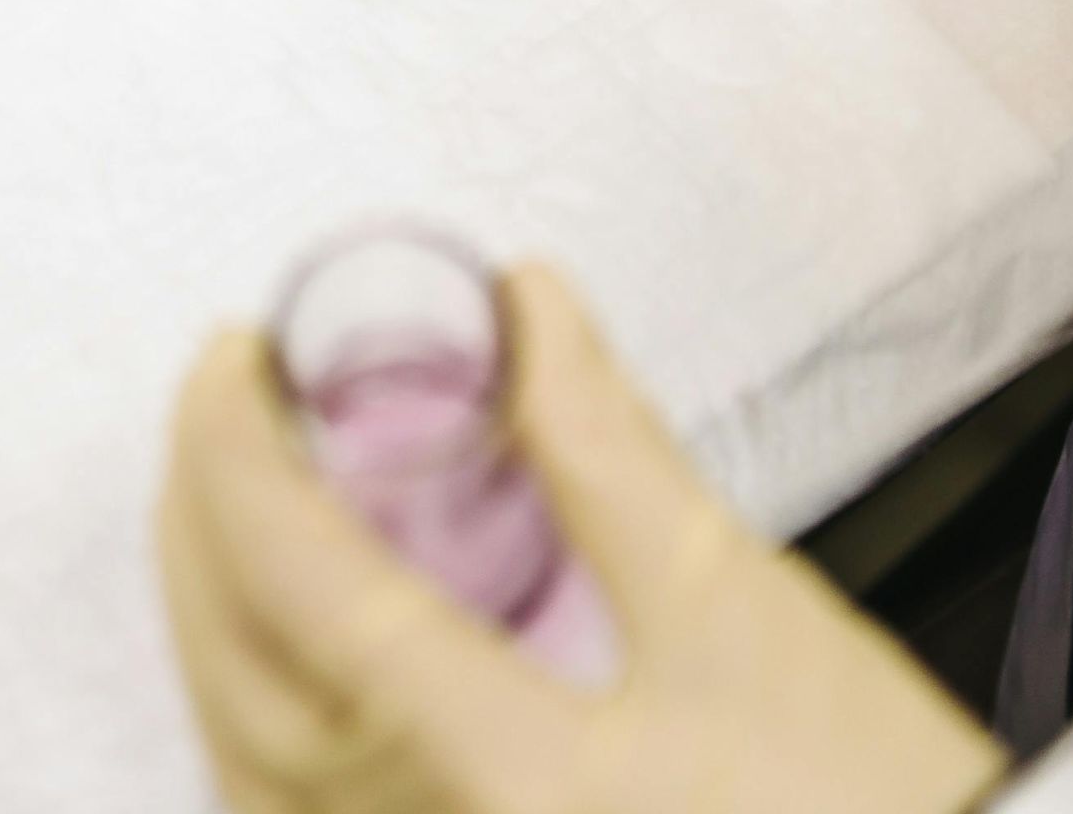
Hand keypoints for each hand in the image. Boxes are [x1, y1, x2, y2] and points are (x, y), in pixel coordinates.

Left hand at [161, 265, 1010, 813]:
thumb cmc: (872, 812)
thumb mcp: (738, 602)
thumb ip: (604, 447)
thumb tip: (524, 310)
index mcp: (513, 784)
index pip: (310, 594)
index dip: (240, 457)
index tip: (230, 356)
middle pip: (245, 696)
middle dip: (200, 533)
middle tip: (222, 406)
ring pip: (255, 776)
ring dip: (221, 629)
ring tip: (239, 505)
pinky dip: (270, 723)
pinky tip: (290, 646)